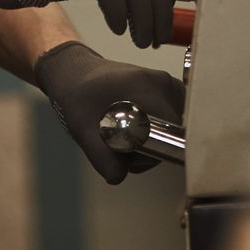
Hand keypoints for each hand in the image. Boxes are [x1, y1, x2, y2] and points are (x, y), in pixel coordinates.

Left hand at [35, 41, 185, 184]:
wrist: (75, 72)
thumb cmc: (77, 97)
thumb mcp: (83, 129)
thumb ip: (102, 157)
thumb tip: (119, 177)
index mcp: (145, 87)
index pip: (172, 129)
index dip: (155, 150)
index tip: (132, 153)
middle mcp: (162, 81)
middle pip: (174, 129)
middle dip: (152, 148)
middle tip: (124, 149)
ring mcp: (166, 82)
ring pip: (174, 125)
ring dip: (155, 140)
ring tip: (127, 139)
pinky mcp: (165, 86)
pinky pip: (172, 117)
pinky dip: (159, 129)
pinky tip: (136, 130)